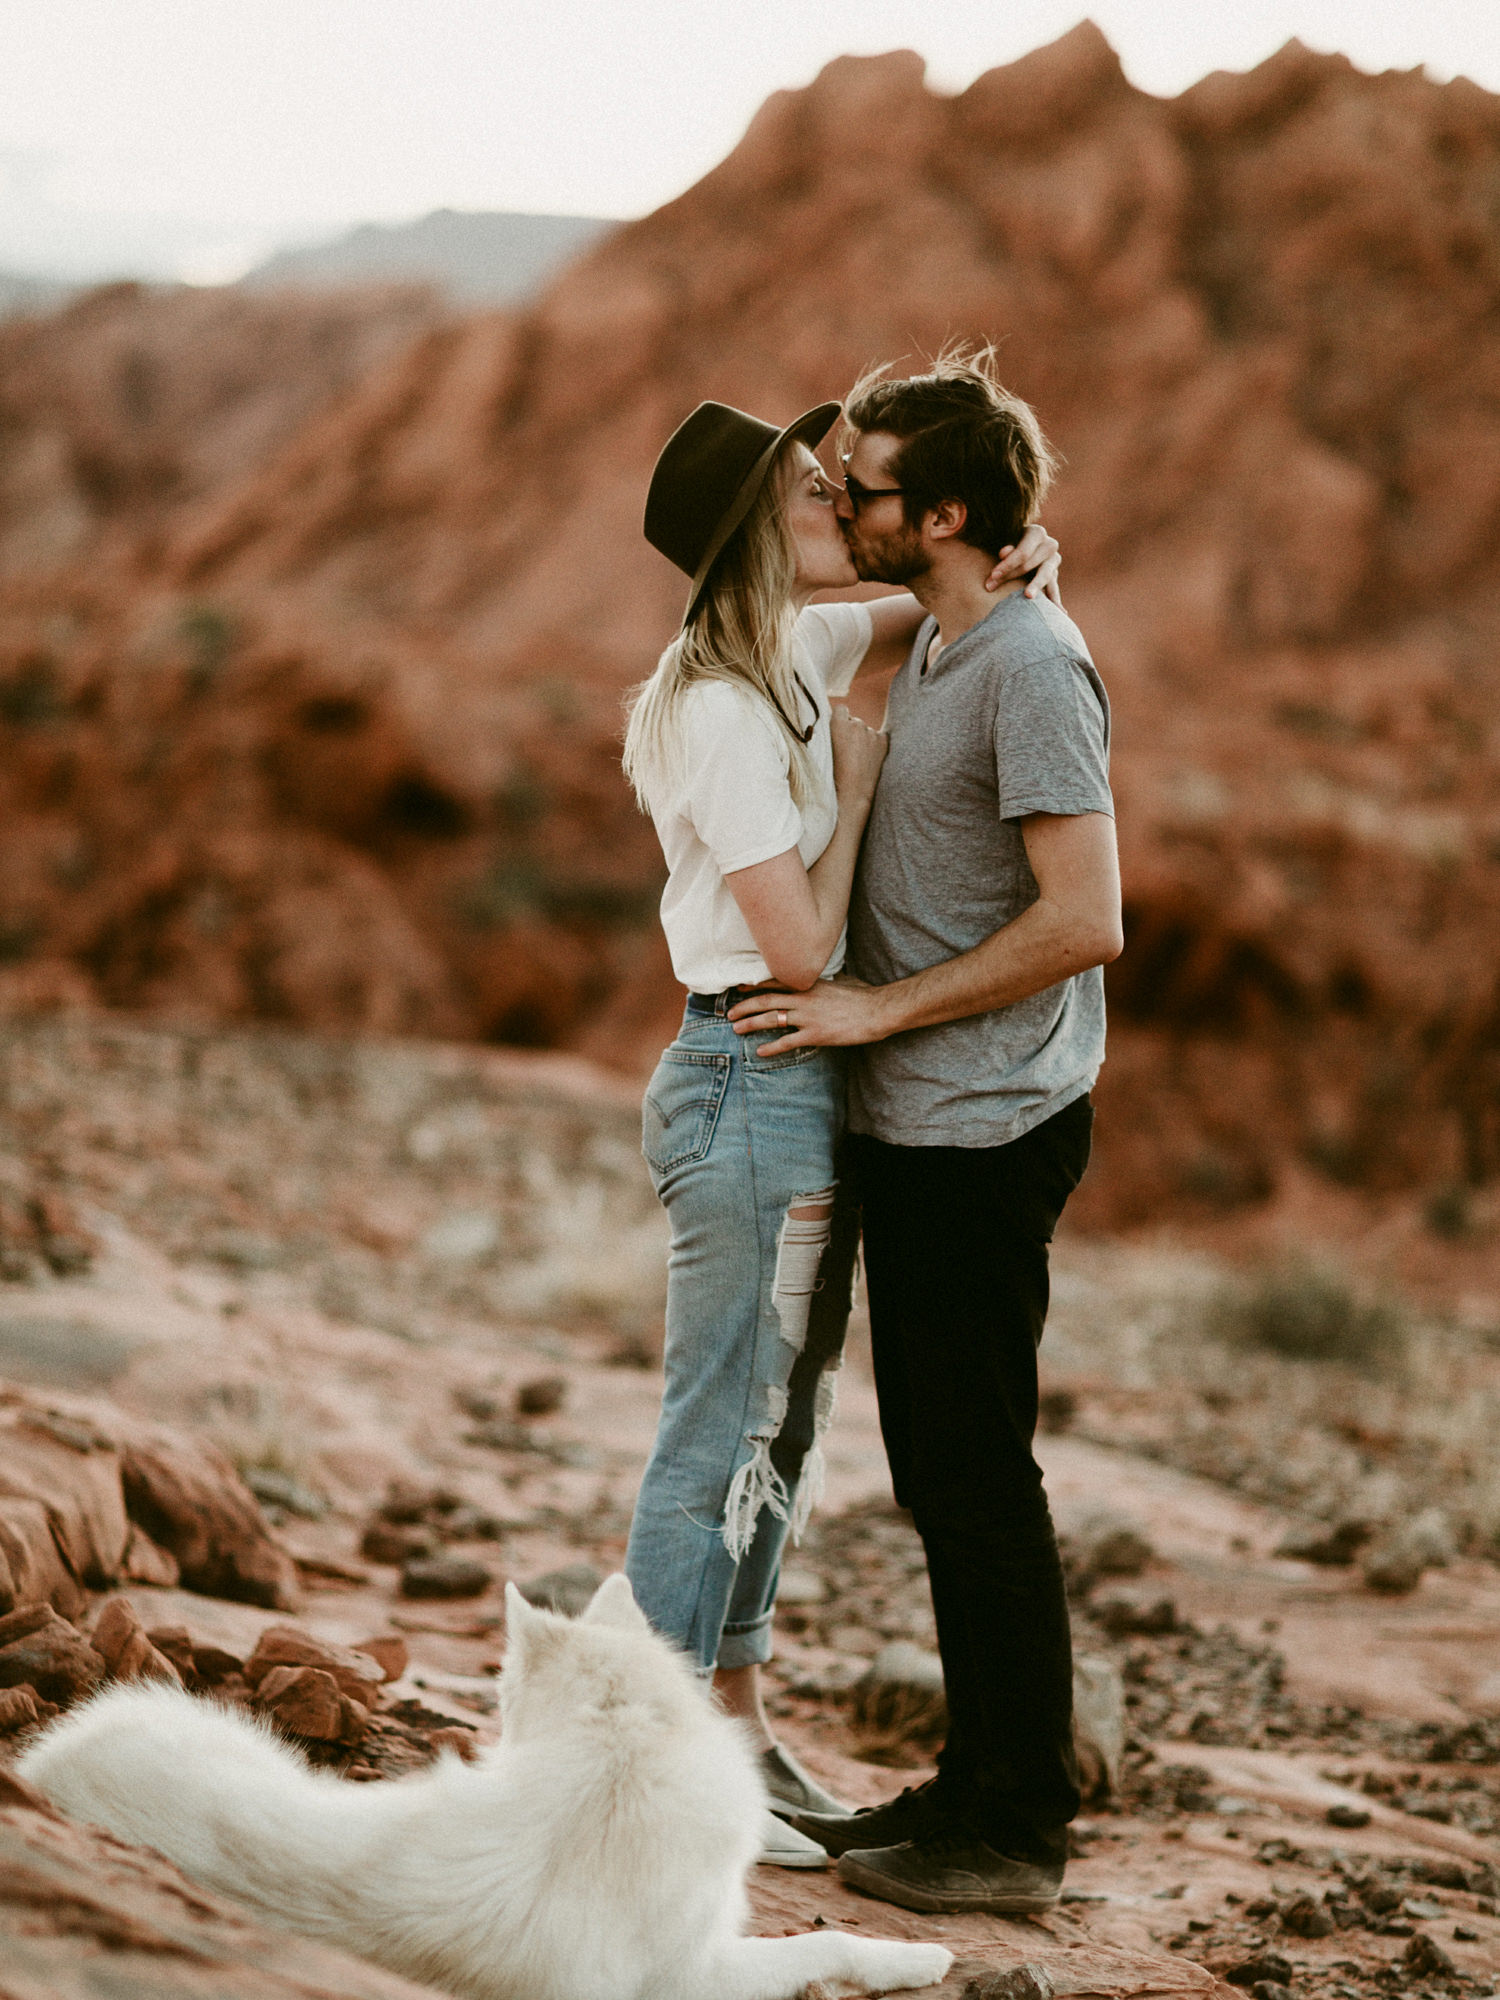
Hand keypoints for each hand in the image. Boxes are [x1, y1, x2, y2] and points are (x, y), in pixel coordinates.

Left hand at [727, 975, 893, 1052]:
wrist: (877, 1011)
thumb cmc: (862, 995)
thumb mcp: (840, 981)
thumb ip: (824, 982)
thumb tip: (819, 980)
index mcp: (809, 984)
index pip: (775, 981)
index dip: (755, 985)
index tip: (740, 988)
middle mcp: (804, 998)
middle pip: (766, 1000)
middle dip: (745, 1006)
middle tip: (730, 1013)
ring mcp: (808, 1016)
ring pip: (772, 1019)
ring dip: (751, 1024)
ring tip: (736, 1029)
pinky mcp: (815, 1034)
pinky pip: (787, 1042)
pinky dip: (772, 1047)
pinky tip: (760, 1052)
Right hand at [829, 703, 887, 802]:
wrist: (851, 795)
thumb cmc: (831, 776)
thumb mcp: (822, 751)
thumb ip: (827, 734)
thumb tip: (830, 724)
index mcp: (839, 724)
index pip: (841, 709)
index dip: (839, 719)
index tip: (838, 731)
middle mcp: (857, 723)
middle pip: (855, 721)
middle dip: (852, 731)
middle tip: (847, 752)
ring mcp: (871, 732)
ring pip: (866, 731)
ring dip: (863, 739)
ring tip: (858, 760)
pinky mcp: (883, 741)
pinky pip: (879, 737)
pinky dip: (876, 745)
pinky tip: (869, 759)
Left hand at [984, 521, 1061, 604]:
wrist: (1022, 544)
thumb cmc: (1010, 541)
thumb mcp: (1007, 540)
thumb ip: (1007, 548)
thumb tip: (1003, 553)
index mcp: (1037, 533)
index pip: (1023, 551)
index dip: (1008, 563)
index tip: (992, 575)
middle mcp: (1049, 545)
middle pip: (1030, 564)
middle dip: (1010, 575)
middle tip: (991, 587)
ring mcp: (1054, 561)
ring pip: (1045, 575)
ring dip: (1036, 586)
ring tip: (1028, 596)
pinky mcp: (1054, 575)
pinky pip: (1054, 588)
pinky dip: (1055, 600)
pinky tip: (1061, 613)